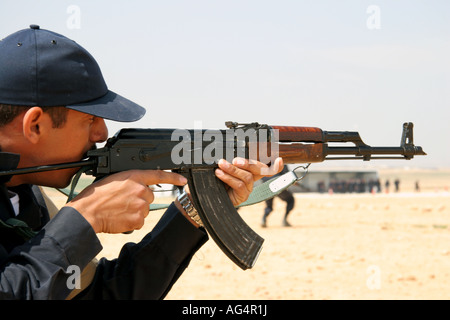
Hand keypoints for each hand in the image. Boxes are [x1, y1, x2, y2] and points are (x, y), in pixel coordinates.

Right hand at [66, 170, 186, 232]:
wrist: (87, 212)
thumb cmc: (96, 196)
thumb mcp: (114, 179)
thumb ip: (131, 181)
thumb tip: (139, 186)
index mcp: (134, 176)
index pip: (159, 174)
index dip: (173, 177)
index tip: (183, 180)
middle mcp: (140, 190)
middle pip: (149, 196)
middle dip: (139, 199)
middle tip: (123, 201)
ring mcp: (140, 205)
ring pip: (144, 209)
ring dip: (135, 211)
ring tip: (119, 209)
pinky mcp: (138, 219)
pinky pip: (140, 221)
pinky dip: (132, 221)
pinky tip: (120, 217)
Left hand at [215, 157, 283, 205]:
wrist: (208, 195)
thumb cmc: (216, 179)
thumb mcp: (224, 167)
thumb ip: (230, 161)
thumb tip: (229, 153)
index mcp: (250, 172)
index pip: (266, 168)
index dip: (276, 166)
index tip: (280, 160)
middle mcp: (251, 181)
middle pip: (259, 170)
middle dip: (248, 163)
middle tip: (235, 159)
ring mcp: (247, 189)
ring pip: (247, 177)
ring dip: (233, 169)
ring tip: (221, 164)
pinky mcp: (242, 196)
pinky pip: (239, 185)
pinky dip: (228, 177)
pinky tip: (219, 174)